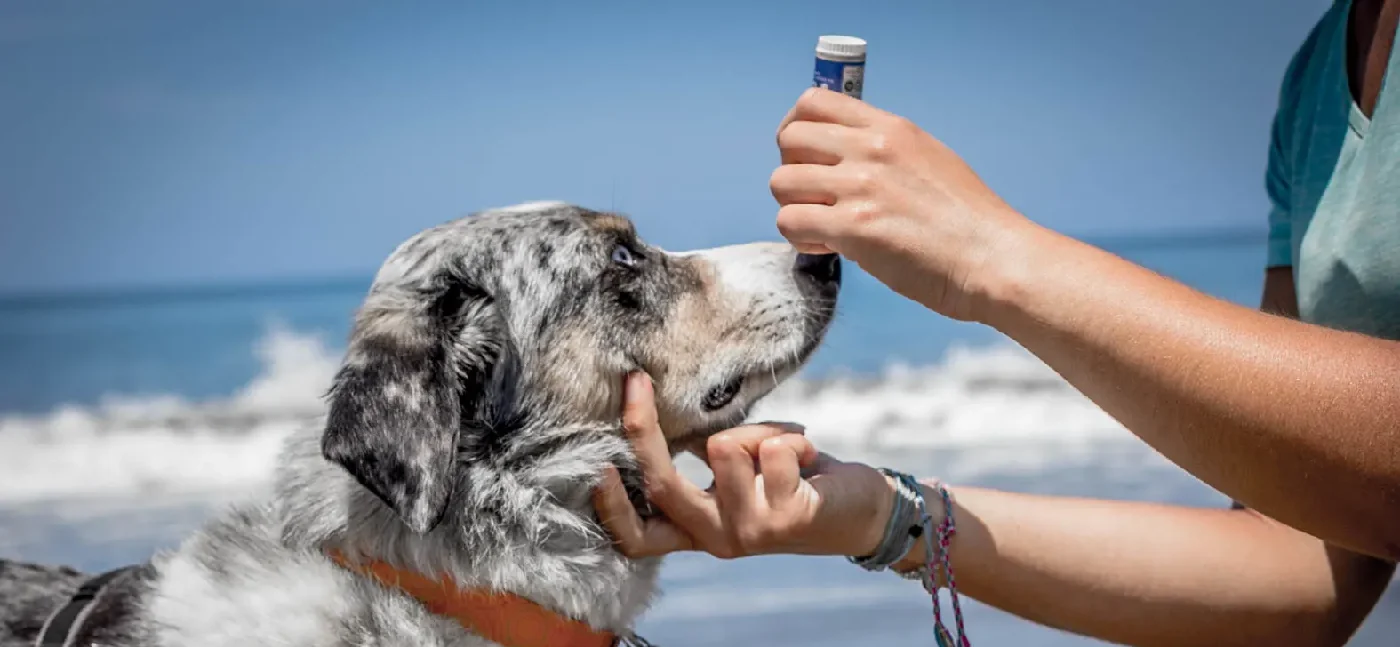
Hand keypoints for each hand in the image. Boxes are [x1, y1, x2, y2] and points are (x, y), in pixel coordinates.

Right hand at [592, 372, 896, 558]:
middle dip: (643, 427)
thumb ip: (704, 453)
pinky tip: (809, 456)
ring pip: (725, 447)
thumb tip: (664, 406)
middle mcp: (717, 537)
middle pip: (662, 484)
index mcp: (699, 528)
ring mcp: (750, 531)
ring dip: (758, 431)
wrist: (861, 508)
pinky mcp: (787, 518)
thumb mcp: (739, 468)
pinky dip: (793, 437)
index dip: (612, 507)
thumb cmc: (793, 478)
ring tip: (783, 446)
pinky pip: (772, 448)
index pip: (639, 535)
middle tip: (636, 379)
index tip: (598, 465)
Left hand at [770, 87, 1032, 321]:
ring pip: (781, 183)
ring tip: (824, 227)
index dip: (796, 129)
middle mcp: (871, 150)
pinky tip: (830, 246)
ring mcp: (860, 187)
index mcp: (890, 129)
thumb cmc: (968, 221)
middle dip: (791, 170)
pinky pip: (790, 221)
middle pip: (789, 139)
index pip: (814, 102)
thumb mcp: (929, 159)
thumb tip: (845, 159)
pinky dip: (801, 238)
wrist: (993, 258)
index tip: (804, 155)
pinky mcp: (853, 228)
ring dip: (794, 208)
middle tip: (814, 197)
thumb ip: (885, 153)